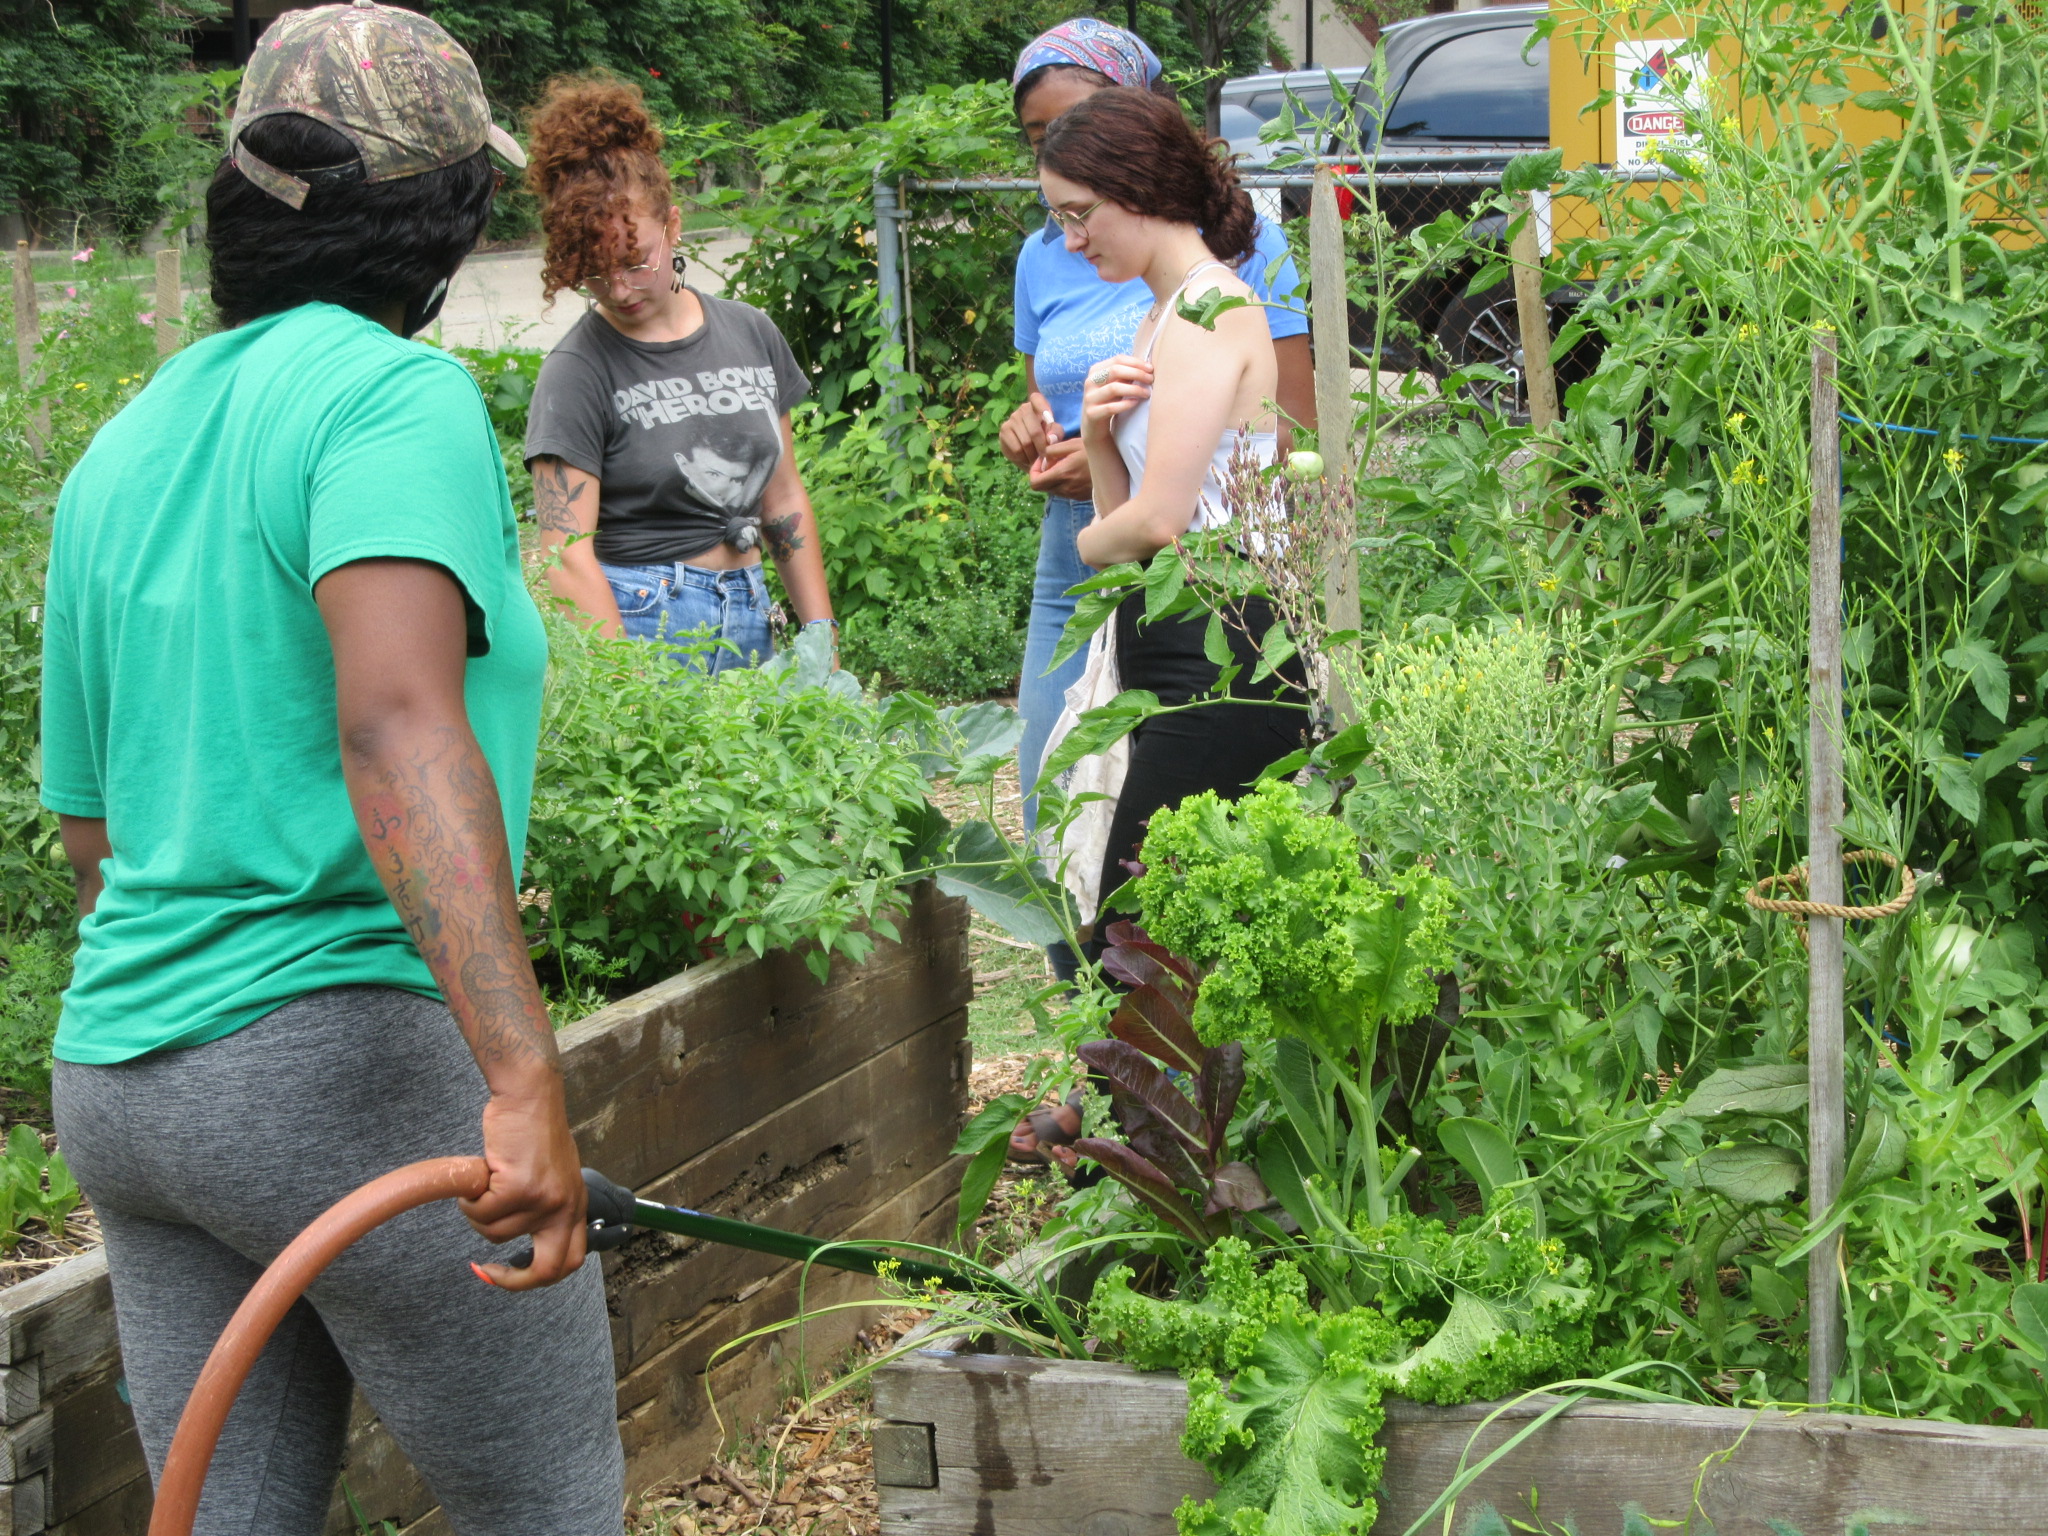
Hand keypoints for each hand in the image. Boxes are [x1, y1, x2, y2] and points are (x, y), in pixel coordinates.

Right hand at [462, 1085, 588, 1289]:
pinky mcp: (519, 1187)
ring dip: (479, 1213)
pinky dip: (470, 1198)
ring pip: (495, 1233)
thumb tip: (529, 1241)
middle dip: (512, 1280)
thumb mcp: (554, 1174)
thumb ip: (547, 1206)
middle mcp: (566, 1206)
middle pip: (548, 1270)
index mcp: (576, 1205)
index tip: (509, 1273)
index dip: (537, 1278)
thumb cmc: (533, 1130)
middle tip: (486, 1271)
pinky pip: (480, 1211)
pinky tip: (480, 1174)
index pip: (570, 1260)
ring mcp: (544, 1199)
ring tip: (486, 1182)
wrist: (529, 1094)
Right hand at [998, 390, 1059, 471]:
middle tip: (1045, 456)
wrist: (1028, 453)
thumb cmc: (1044, 439)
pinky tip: (1026, 457)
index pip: (1037, 399)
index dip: (1044, 408)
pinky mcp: (1004, 431)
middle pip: (1035, 431)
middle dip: (1042, 447)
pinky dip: (1024, 457)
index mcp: (1036, 404)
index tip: (1050, 419)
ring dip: (1033, 455)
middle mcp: (1022, 409)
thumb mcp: (1055, 434)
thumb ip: (1056, 433)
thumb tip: (1050, 438)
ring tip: (1036, 458)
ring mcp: (1011, 419)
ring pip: (1026, 442)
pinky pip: (1017, 449)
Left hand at [1027, 436, 1092, 498]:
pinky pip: (1063, 492)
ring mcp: (1073, 494)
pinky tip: (1072, 472)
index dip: (1033, 471)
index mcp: (1063, 474)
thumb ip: (1053, 449)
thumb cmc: (1095, 451)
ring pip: (1052, 490)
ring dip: (1052, 479)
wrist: (1118, 465)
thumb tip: (1042, 456)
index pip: (1035, 483)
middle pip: (1042, 488)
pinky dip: (1062, 483)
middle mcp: (1066, 487)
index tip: (1041, 461)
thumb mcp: (1074, 443)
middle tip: (1051, 462)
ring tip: (1063, 465)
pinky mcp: (1080, 497)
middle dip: (1042, 475)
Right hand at [1080, 356, 1151, 440]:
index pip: (1117, 359)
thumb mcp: (1116, 386)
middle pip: (1115, 370)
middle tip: (1150, 379)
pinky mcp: (1092, 414)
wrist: (1095, 428)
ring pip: (1114, 388)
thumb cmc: (1109, 402)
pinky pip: (1111, 407)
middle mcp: (1090, 382)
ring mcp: (1089, 398)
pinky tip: (1136, 402)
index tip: (1150, 368)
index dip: (1136, 362)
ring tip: (1147, 393)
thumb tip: (1146, 367)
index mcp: (1096, 371)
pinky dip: (1126, 404)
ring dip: (1134, 389)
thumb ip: (1126, 375)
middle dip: (1136, 373)